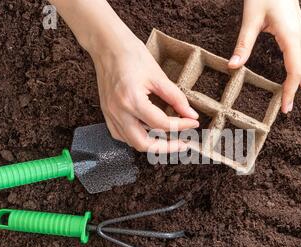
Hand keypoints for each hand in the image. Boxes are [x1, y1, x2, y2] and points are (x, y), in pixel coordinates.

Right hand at [90, 31, 198, 152]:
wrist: (107, 46)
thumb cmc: (131, 55)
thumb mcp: (158, 75)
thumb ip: (176, 98)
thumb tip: (191, 114)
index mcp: (132, 100)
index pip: (161, 124)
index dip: (181, 126)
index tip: (193, 122)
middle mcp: (118, 112)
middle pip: (143, 144)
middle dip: (166, 147)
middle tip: (182, 143)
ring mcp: (110, 114)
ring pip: (132, 143)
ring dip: (152, 144)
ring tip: (169, 139)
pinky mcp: (107, 114)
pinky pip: (122, 135)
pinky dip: (137, 138)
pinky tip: (149, 133)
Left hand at [228, 0, 300, 113]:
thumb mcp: (251, 18)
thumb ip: (243, 43)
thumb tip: (233, 67)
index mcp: (291, 36)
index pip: (294, 71)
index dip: (290, 91)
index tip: (285, 108)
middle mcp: (300, 36)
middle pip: (300, 70)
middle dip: (293, 90)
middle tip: (285, 110)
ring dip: (296, 82)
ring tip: (289, 99)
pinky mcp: (298, 30)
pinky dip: (298, 70)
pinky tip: (298, 80)